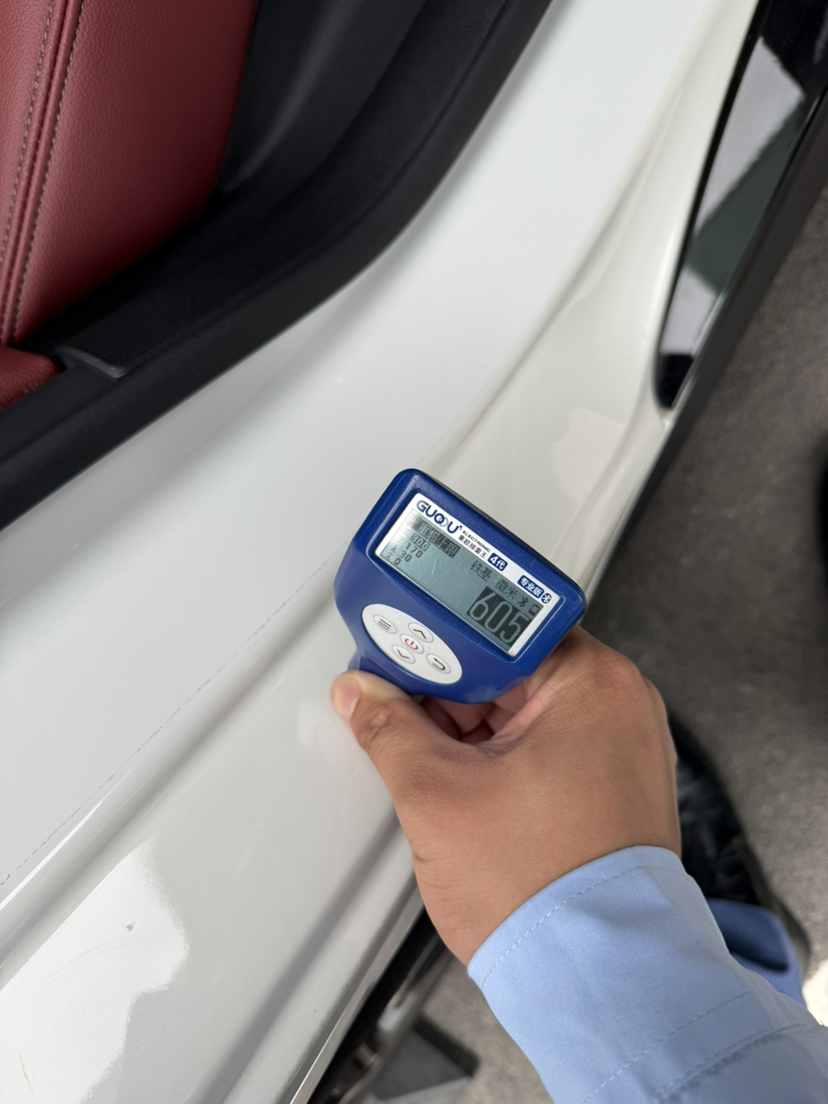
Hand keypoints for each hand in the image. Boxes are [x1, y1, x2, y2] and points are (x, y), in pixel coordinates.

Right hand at [330, 627, 678, 963]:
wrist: (594, 979)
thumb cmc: (543, 893)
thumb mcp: (438, 795)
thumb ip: (388, 730)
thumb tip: (362, 695)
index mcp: (594, 683)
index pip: (500, 629)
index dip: (439, 639)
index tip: (400, 647)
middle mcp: (623, 706)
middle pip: (512, 668)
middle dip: (450, 693)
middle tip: (401, 707)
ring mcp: (624, 748)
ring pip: (527, 707)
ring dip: (473, 727)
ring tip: (436, 760)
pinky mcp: (616, 785)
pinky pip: (549, 743)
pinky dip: (504, 755)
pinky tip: (469, 782)